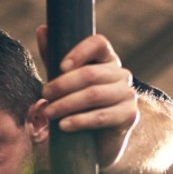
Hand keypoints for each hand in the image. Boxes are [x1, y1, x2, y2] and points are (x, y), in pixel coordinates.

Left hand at [34, 25, 138, 167]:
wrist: (97, 143)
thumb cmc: (79, 107)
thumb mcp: (64, 81)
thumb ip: (54, 57)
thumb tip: (43, 29)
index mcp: (106, 60)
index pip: (98, 43)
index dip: (80, 51)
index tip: (61, 66)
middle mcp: (121, 74)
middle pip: (90, 73)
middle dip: (62, 84)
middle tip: (44, 95)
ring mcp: (128, 94)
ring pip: (94, 94)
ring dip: (66, 104)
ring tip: (48, 113)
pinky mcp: (129, 115)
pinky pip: (102, 116)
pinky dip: (80, 121)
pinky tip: (64, 126)